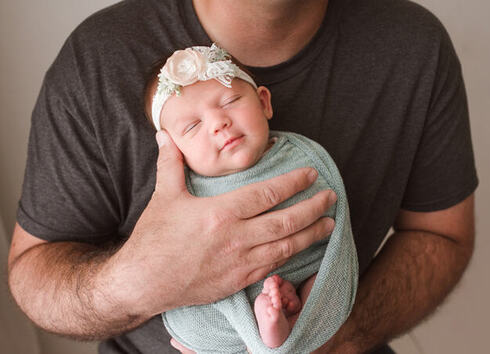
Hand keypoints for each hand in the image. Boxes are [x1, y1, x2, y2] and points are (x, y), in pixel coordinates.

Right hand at [102, 131, 335, 315]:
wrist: (143, 284)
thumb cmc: (154, 239)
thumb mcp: (164, 197)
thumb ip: (171, 164)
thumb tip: (164, 135)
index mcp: (221, 213)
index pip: (268, 193)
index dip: (294, 183)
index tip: (312, 175)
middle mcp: (236, 238)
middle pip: (286, 220)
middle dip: (313, 208)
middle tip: (331, 197)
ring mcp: (240, 262)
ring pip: (286, 246)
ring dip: (311, 234)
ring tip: (330, 223)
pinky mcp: (240, 280)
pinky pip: (274, 266)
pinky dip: (292, 255)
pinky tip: (303, 246)